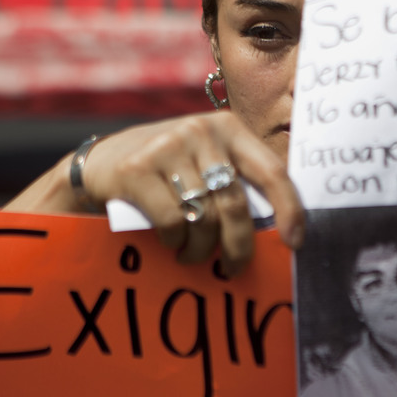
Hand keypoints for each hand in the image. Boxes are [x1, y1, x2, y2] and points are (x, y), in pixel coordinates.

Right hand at [76, 112, 303, 275]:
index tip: (295, 241)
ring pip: (204, 217)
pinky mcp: (137, 170)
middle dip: (239, 245)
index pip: (271, 171)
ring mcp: (167, 147)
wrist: (101, 162)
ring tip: (193, 256)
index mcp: (228, 128)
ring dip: (201, 249)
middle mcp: (200, 131)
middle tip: (232, 268)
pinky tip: (171, 243)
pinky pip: (172, 221)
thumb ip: (235, 182)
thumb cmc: (167, 171)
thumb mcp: (204, 162)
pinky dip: (176, 242)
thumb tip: (277, 229)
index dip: (290, 209)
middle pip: (235, 203)